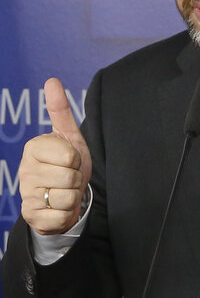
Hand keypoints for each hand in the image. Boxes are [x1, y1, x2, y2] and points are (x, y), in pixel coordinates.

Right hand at [19, 78, 91, 234]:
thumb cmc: (67, 163)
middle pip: (70, 177)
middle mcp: (25, 171)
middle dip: (77, 179)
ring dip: (73, 196)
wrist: (64, 195)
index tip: (69, 159)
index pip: (70, 155)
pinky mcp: (31, 217)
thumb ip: (60, 110)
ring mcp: (26, 195)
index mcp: (33, 148)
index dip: (77, 159)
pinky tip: (57, 207)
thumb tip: (51, 80)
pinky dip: (66, 214)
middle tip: (69, 177)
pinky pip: (60, 216)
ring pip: (67, 197)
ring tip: (64, 191)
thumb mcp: (68, 136)